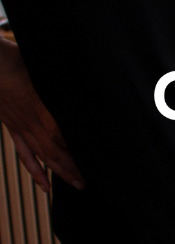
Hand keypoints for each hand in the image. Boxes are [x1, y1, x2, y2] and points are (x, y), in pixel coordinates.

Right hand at [0, 37, 83, 191]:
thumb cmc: (13, 58)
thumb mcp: (40, 64)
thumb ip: (58, 77)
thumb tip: (82, 77)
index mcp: (37, 102)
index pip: (58, 131)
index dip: (74, 147)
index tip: (93, 157)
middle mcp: (28, 119)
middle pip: (53, 150)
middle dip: (73, 167)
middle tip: (90, 180)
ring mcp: (19, 125)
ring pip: (42, 155)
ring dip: (60, 171)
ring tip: (78, 184)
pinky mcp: (12, 127)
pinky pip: (24, 153)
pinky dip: (35, 171)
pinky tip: (45, 186)